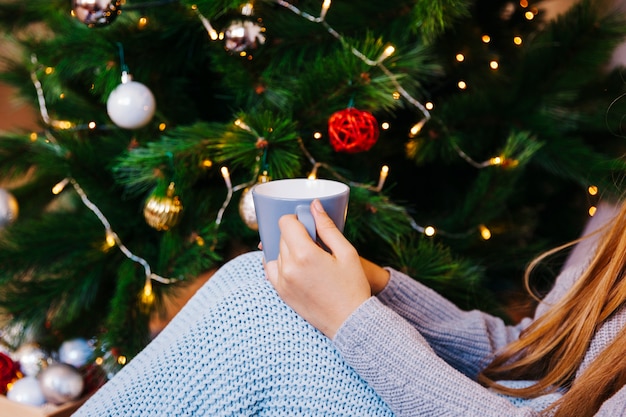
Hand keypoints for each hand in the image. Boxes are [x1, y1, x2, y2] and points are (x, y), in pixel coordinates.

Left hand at [264, 199, 370, 338]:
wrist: (350, 322)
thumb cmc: (352, 286)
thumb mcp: (346, 252)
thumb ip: (327, 227)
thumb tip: (313, 205)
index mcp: (305, 254)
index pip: (285, 223)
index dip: (297, 219)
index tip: (309, 225)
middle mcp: (288, 267)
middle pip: (281, 237)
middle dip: (295, 234)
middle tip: (314, 242)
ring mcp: (282, 282)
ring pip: (276, 252)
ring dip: (288, 249)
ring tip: (308, 257)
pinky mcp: (281, 292)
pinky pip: (270, 269)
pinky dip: (279, 262)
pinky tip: (294, 265)